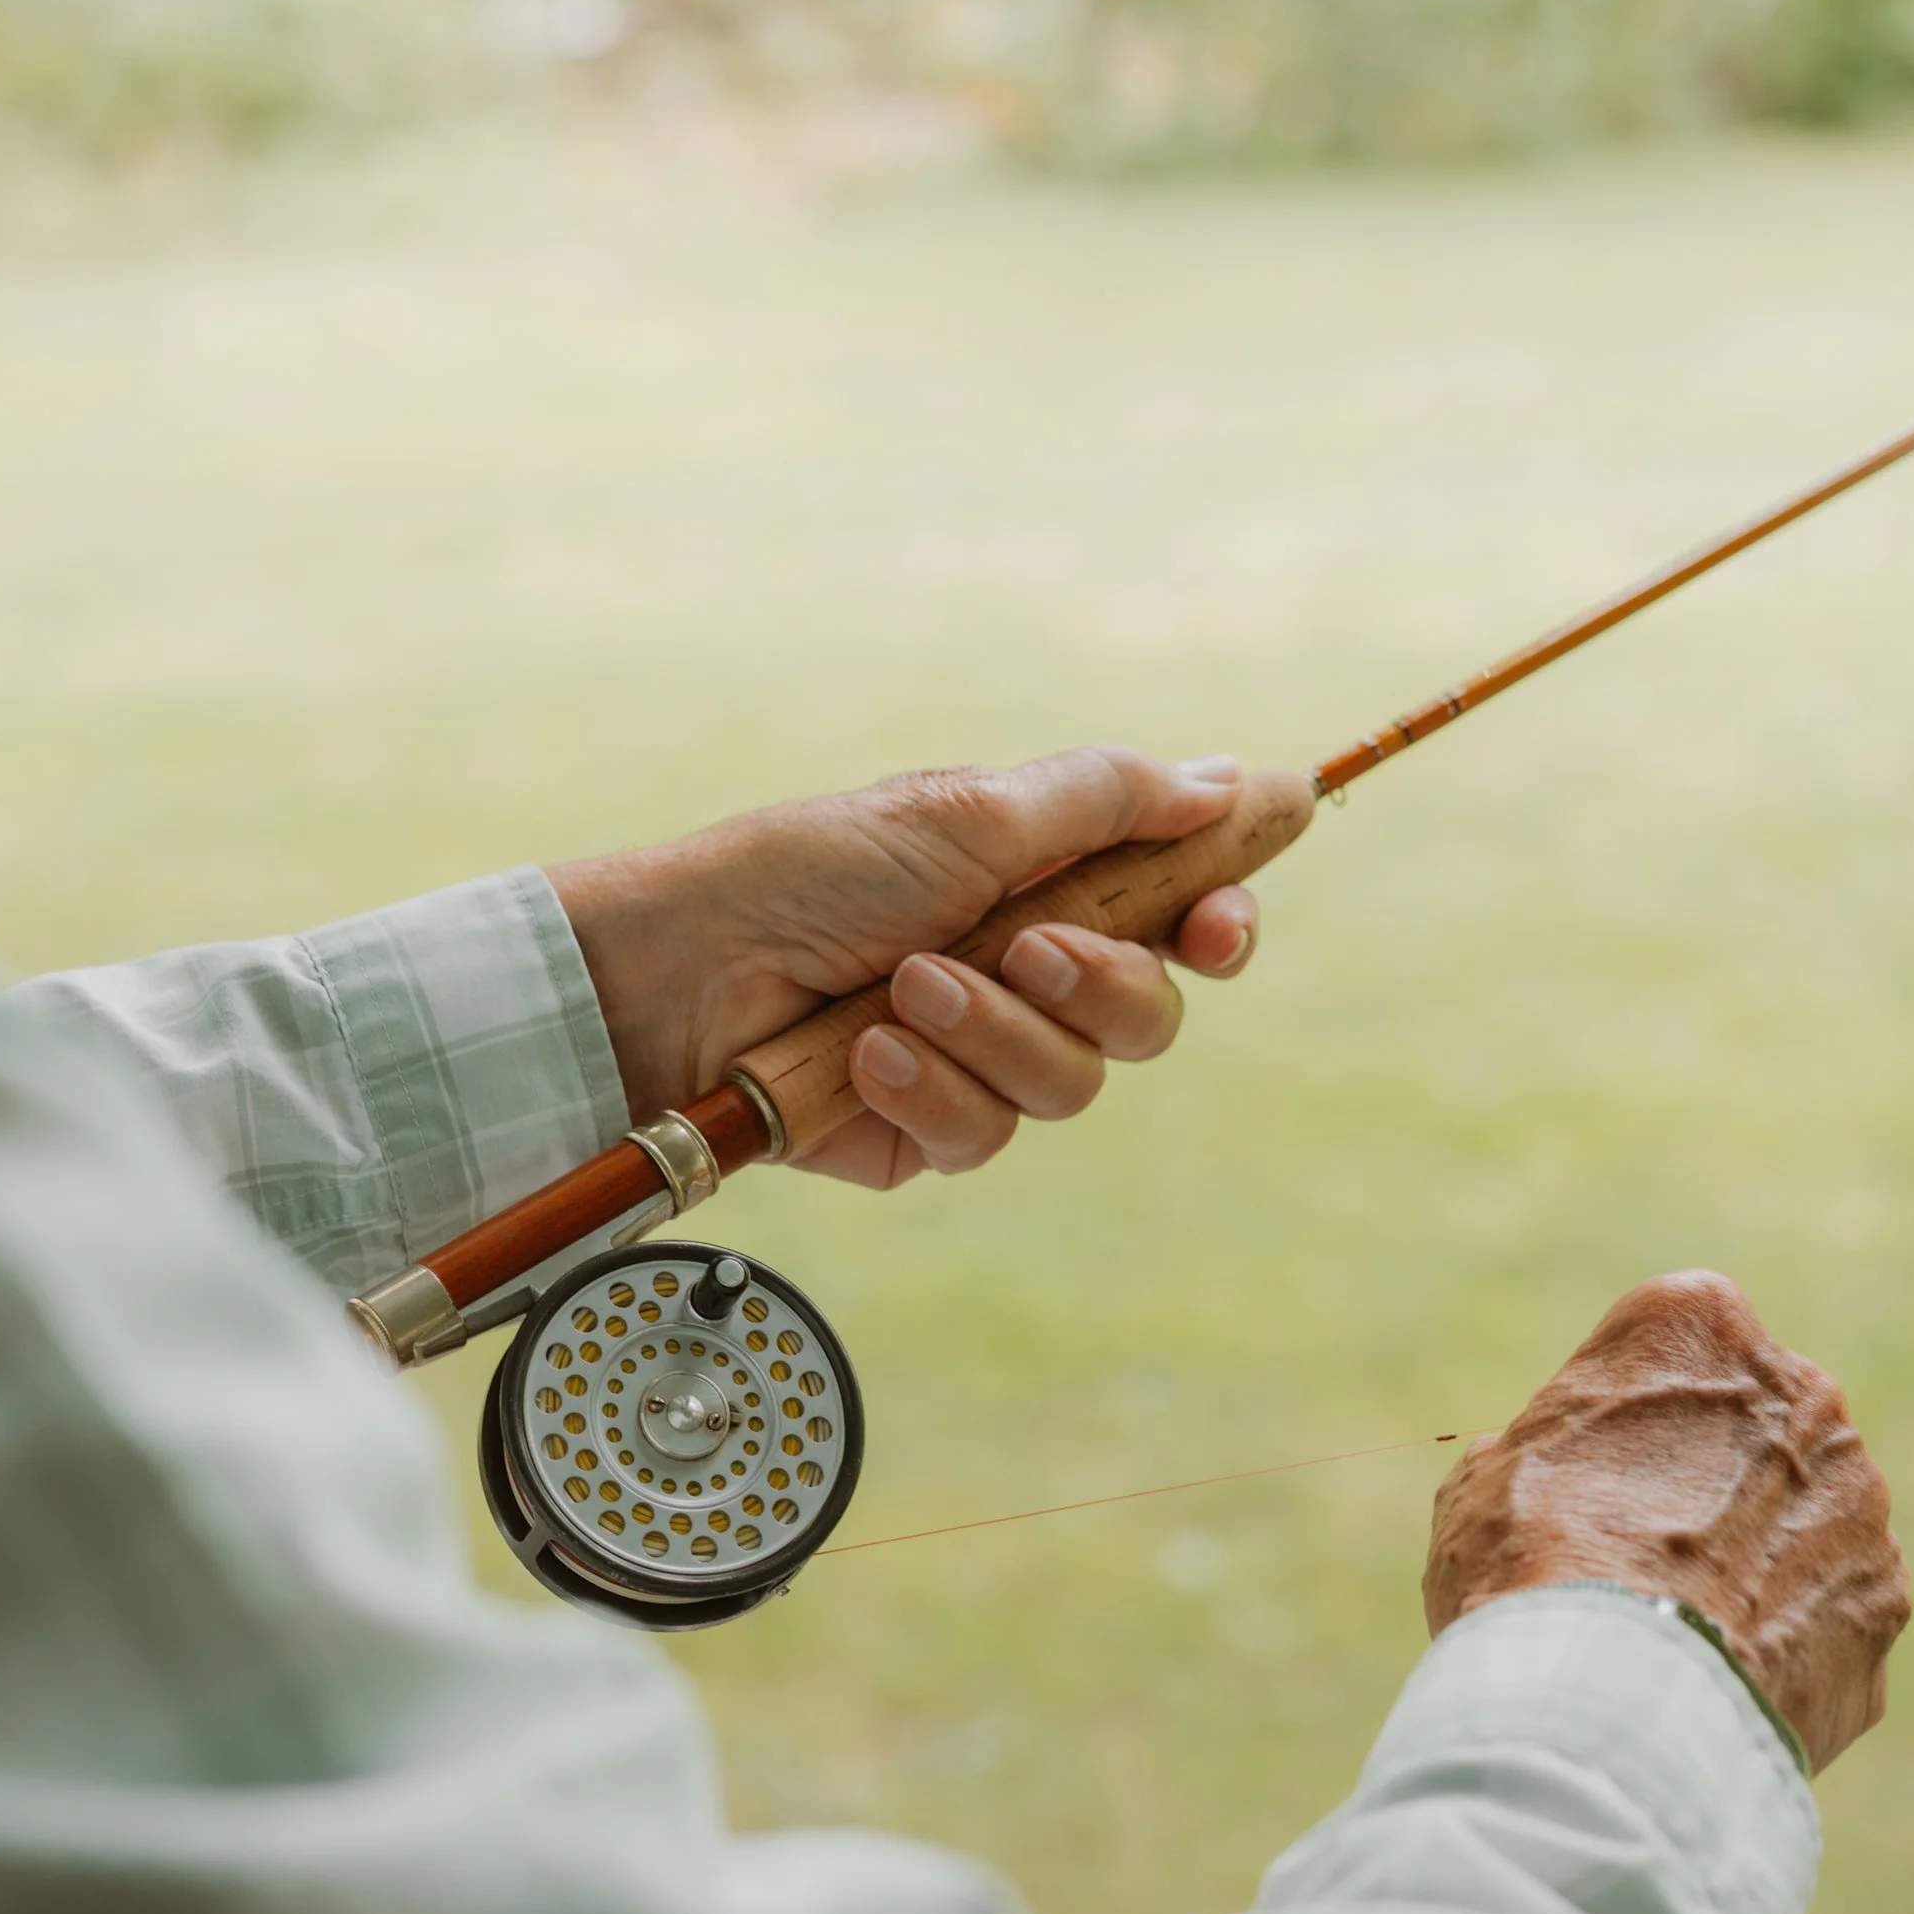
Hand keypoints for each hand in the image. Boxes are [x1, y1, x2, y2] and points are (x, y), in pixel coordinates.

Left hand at [548, 746, 1289, 1188]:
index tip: (1215, 925)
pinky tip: (868, 1055)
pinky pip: (988, 1134)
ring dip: (994, 1032)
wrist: (685, 969)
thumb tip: (1228, 778)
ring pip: (1074, 1084)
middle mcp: (1024, 973)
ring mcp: (979, 1058)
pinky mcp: (929, 1131)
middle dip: (1102, 983)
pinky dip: (932, 1088)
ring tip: (904, 989)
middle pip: (1150, 1013)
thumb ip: (1106, 799)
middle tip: (1030, 949)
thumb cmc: (808, 869)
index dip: (1217, 922)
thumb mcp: (966, 812)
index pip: (1178, 913)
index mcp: (1044, 883)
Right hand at [1424, 1271, 1909, 1772]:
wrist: (1621, 1706)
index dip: (1617, 1410)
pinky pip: (1829, 1609)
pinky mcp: (1886, 1601)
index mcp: (1698, 1327)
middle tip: (1628, 1552)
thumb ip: (1536, 1454)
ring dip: (1751, 1559)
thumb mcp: (1484, 1483)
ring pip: (1798, 1518)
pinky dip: (1785, 1639)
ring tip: (1671, 1632)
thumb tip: (1529, 1473)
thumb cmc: (1534, 1567)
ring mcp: (1858, 1502)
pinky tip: (1719, 1677)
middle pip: (1746, 1424)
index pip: (1663, 1340)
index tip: (1583, 1468)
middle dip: (1701, 1476)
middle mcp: (1804, 1392)